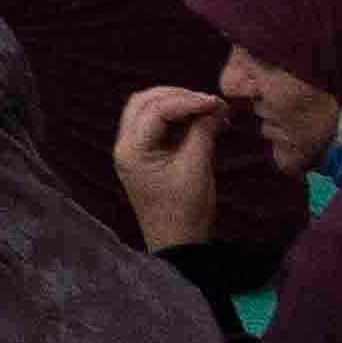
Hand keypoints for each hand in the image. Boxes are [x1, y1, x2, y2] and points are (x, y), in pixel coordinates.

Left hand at [108, 81, 230, 257]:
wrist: (179, 246)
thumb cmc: (186, 211)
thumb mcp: (197, 169)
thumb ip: (202, 133)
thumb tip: (213, 106)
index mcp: (131, 149)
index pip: (155, 110)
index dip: (187, 101)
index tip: (216, 103)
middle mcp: (125, 145)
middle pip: (145, 102)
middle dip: (178, 97)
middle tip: (211, 103)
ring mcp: (132, 149)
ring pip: (148, 110)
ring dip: (177, 105)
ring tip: (209, 110)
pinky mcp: (144, 155)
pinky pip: (155, 125)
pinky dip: (177, 118)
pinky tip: (200, 120)